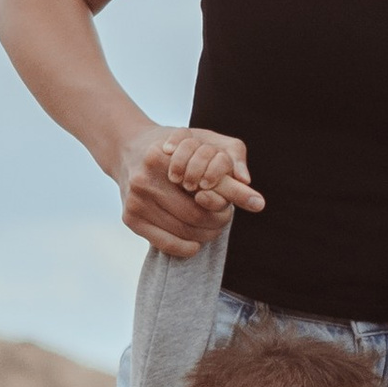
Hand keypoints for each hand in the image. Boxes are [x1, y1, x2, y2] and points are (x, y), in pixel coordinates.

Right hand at [120, 124, 264, 259]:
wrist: (128, 149)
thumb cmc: (173, 146)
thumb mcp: (201, 138)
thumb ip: (229, 154)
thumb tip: (247, 179)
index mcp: (161, 158)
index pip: (209, 184)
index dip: (235, 194)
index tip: (259, 203)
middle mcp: (144, 180)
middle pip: (197, 214)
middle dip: (220, 218)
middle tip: (227, 215)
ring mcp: (135, 201)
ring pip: (185, 231)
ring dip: (206, 234)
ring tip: (213, 226)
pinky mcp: (130, 219)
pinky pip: (167, 244)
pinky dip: (187, 248)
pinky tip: (195, 243)